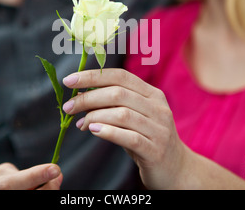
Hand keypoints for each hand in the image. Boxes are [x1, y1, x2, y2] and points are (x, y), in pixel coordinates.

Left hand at [62, 68, 184, 188]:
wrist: (176, 169)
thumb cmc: (148, 139)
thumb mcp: (133, 117)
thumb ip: (112, 104)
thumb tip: (79, 95)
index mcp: (152, 94)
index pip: (120, 76)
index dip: (92, 76)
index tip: (69, 80)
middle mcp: (158, 108)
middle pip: (118, 93)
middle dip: (88, 98)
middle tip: (68, 107)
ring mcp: (159, 129)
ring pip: (122, 114)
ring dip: (94, 116)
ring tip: (80, 124)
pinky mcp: (156, 150)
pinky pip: (130, 137)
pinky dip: (108, 132)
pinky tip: (94, 131)